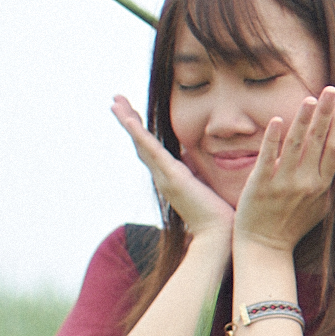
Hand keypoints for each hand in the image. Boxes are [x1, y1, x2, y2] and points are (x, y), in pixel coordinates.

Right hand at [112, 96, 233, 242]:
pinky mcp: (172, 177)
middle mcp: (163, 175)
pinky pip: (152, 151)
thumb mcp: (205, 185)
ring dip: (128, 121)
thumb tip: (195, 158)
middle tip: (115, 101)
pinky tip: (130, 119)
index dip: (140, 130)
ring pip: (141, 143)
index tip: (131, 112)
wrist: (219, 235)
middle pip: (140, 143)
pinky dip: (139, 133)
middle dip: (128, 120)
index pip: (152, 148)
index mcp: (171, 176)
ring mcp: (165, 176)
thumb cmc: (217, 214)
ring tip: (115, 103)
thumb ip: (197, 171)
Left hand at [232, 87, 334, 251]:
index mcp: (322, 185)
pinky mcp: (260, 184)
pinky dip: (272, 139)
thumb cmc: (294, 224)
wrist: (264, 245)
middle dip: (326, 113)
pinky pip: (268, 157)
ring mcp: (283, 183)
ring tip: (310, 98)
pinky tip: (276, 120)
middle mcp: (305, 182)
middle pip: (319, 141)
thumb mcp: (325, 206)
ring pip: (296, 145)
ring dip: (303, 120)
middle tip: (331, 89)